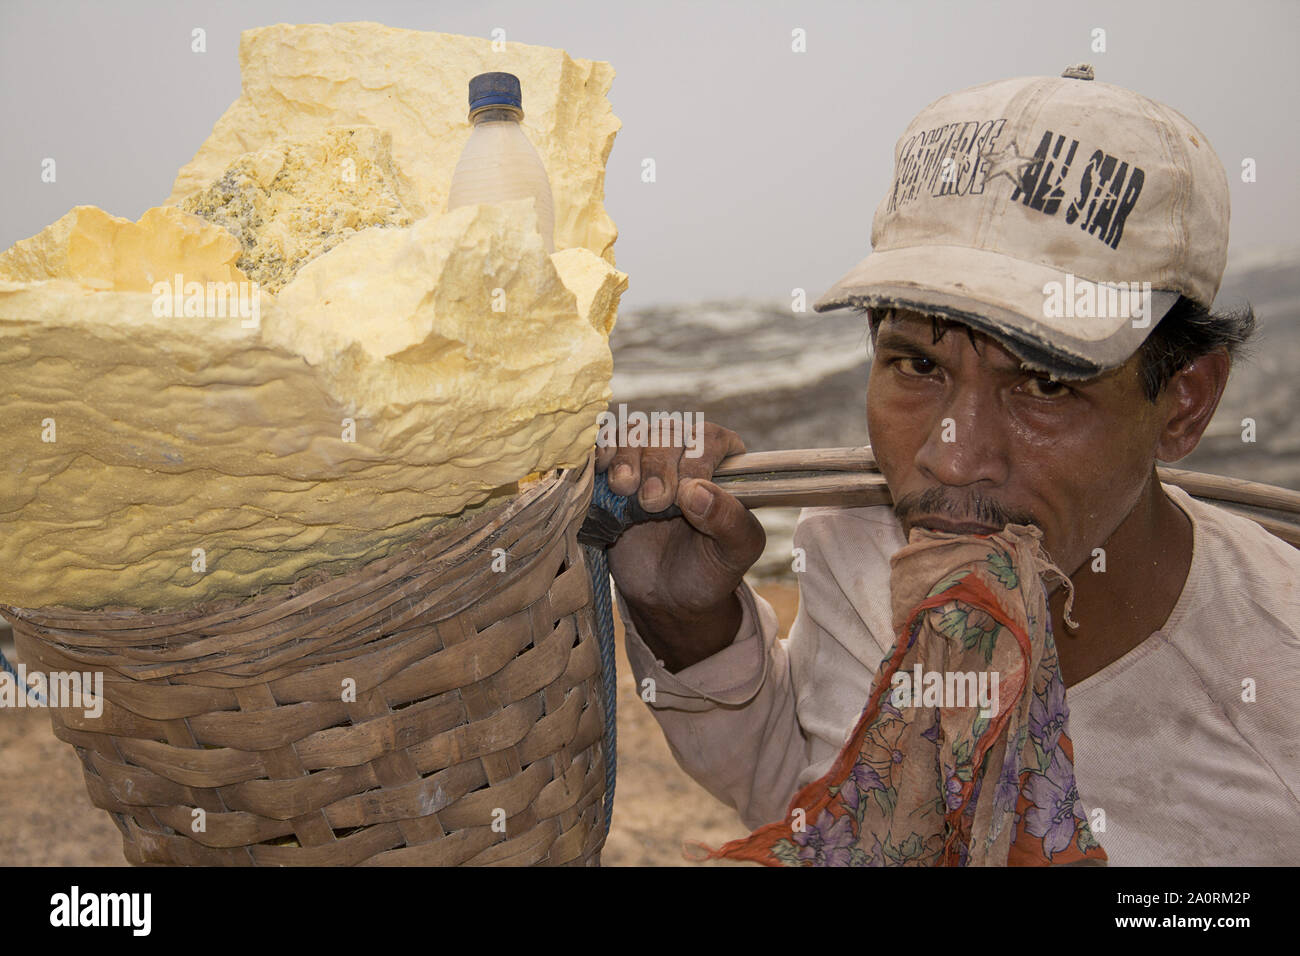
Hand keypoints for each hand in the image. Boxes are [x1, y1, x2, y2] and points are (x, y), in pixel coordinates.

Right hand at [595, 420, 765, 670]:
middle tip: (653, 503)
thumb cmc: (708, 569)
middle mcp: (686, 453)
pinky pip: (605, 445)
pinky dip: (601, 449)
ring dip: (627, 456)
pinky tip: (602, 465)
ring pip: (635, 434)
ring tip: (624, 488)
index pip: (710, 439)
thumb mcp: (734, 553)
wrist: (667, 596)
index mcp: (724, 465)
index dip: (695, 460)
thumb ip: (729, 521)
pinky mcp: (614, 472)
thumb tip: (698, 492)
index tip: (682, 497)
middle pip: (668, 433)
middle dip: (658, 465)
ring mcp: (647, 460)